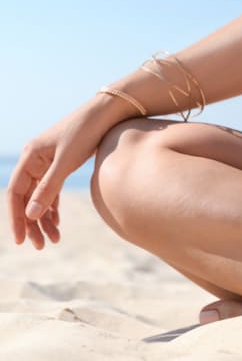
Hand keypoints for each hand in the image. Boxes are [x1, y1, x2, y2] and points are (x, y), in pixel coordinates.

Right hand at [7, 98, 124, 248]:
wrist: (107, 114)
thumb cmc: (86, 132)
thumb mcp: (66, 161)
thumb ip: (49, 188)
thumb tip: (32, 215)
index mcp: (30, 157)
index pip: (15, 193)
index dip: (16, 218)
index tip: (21, 240)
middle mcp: (34, 160)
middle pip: (26, 198)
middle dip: (32, 223)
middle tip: (41, 246)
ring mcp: (47, 162)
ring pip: (39, 197)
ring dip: (44, 219)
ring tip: (53, 240)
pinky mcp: (61, 164)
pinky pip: (51, 191)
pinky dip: (53, 208)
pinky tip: (57, 224)